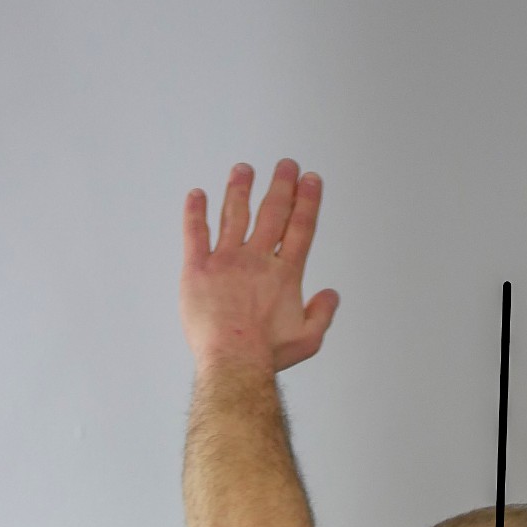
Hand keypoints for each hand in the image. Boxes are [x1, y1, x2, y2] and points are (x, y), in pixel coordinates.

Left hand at [181, 159, 339, 373]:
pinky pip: (195, 233)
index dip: (307, 201)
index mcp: (284, 274)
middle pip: (272, 212)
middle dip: (281, 185)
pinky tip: (196, 195)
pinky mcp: (198, 268)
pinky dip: (195, 212)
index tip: (310, 180)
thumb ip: (322, 314)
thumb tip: (331, 296)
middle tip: (285, 165)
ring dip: (240, 188)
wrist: (233, 360)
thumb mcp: (308, 340)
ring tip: (243, 170)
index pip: (300, 228)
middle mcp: (256, 260)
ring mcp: (226, 260)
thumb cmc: (266, 354)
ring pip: (234, 214)